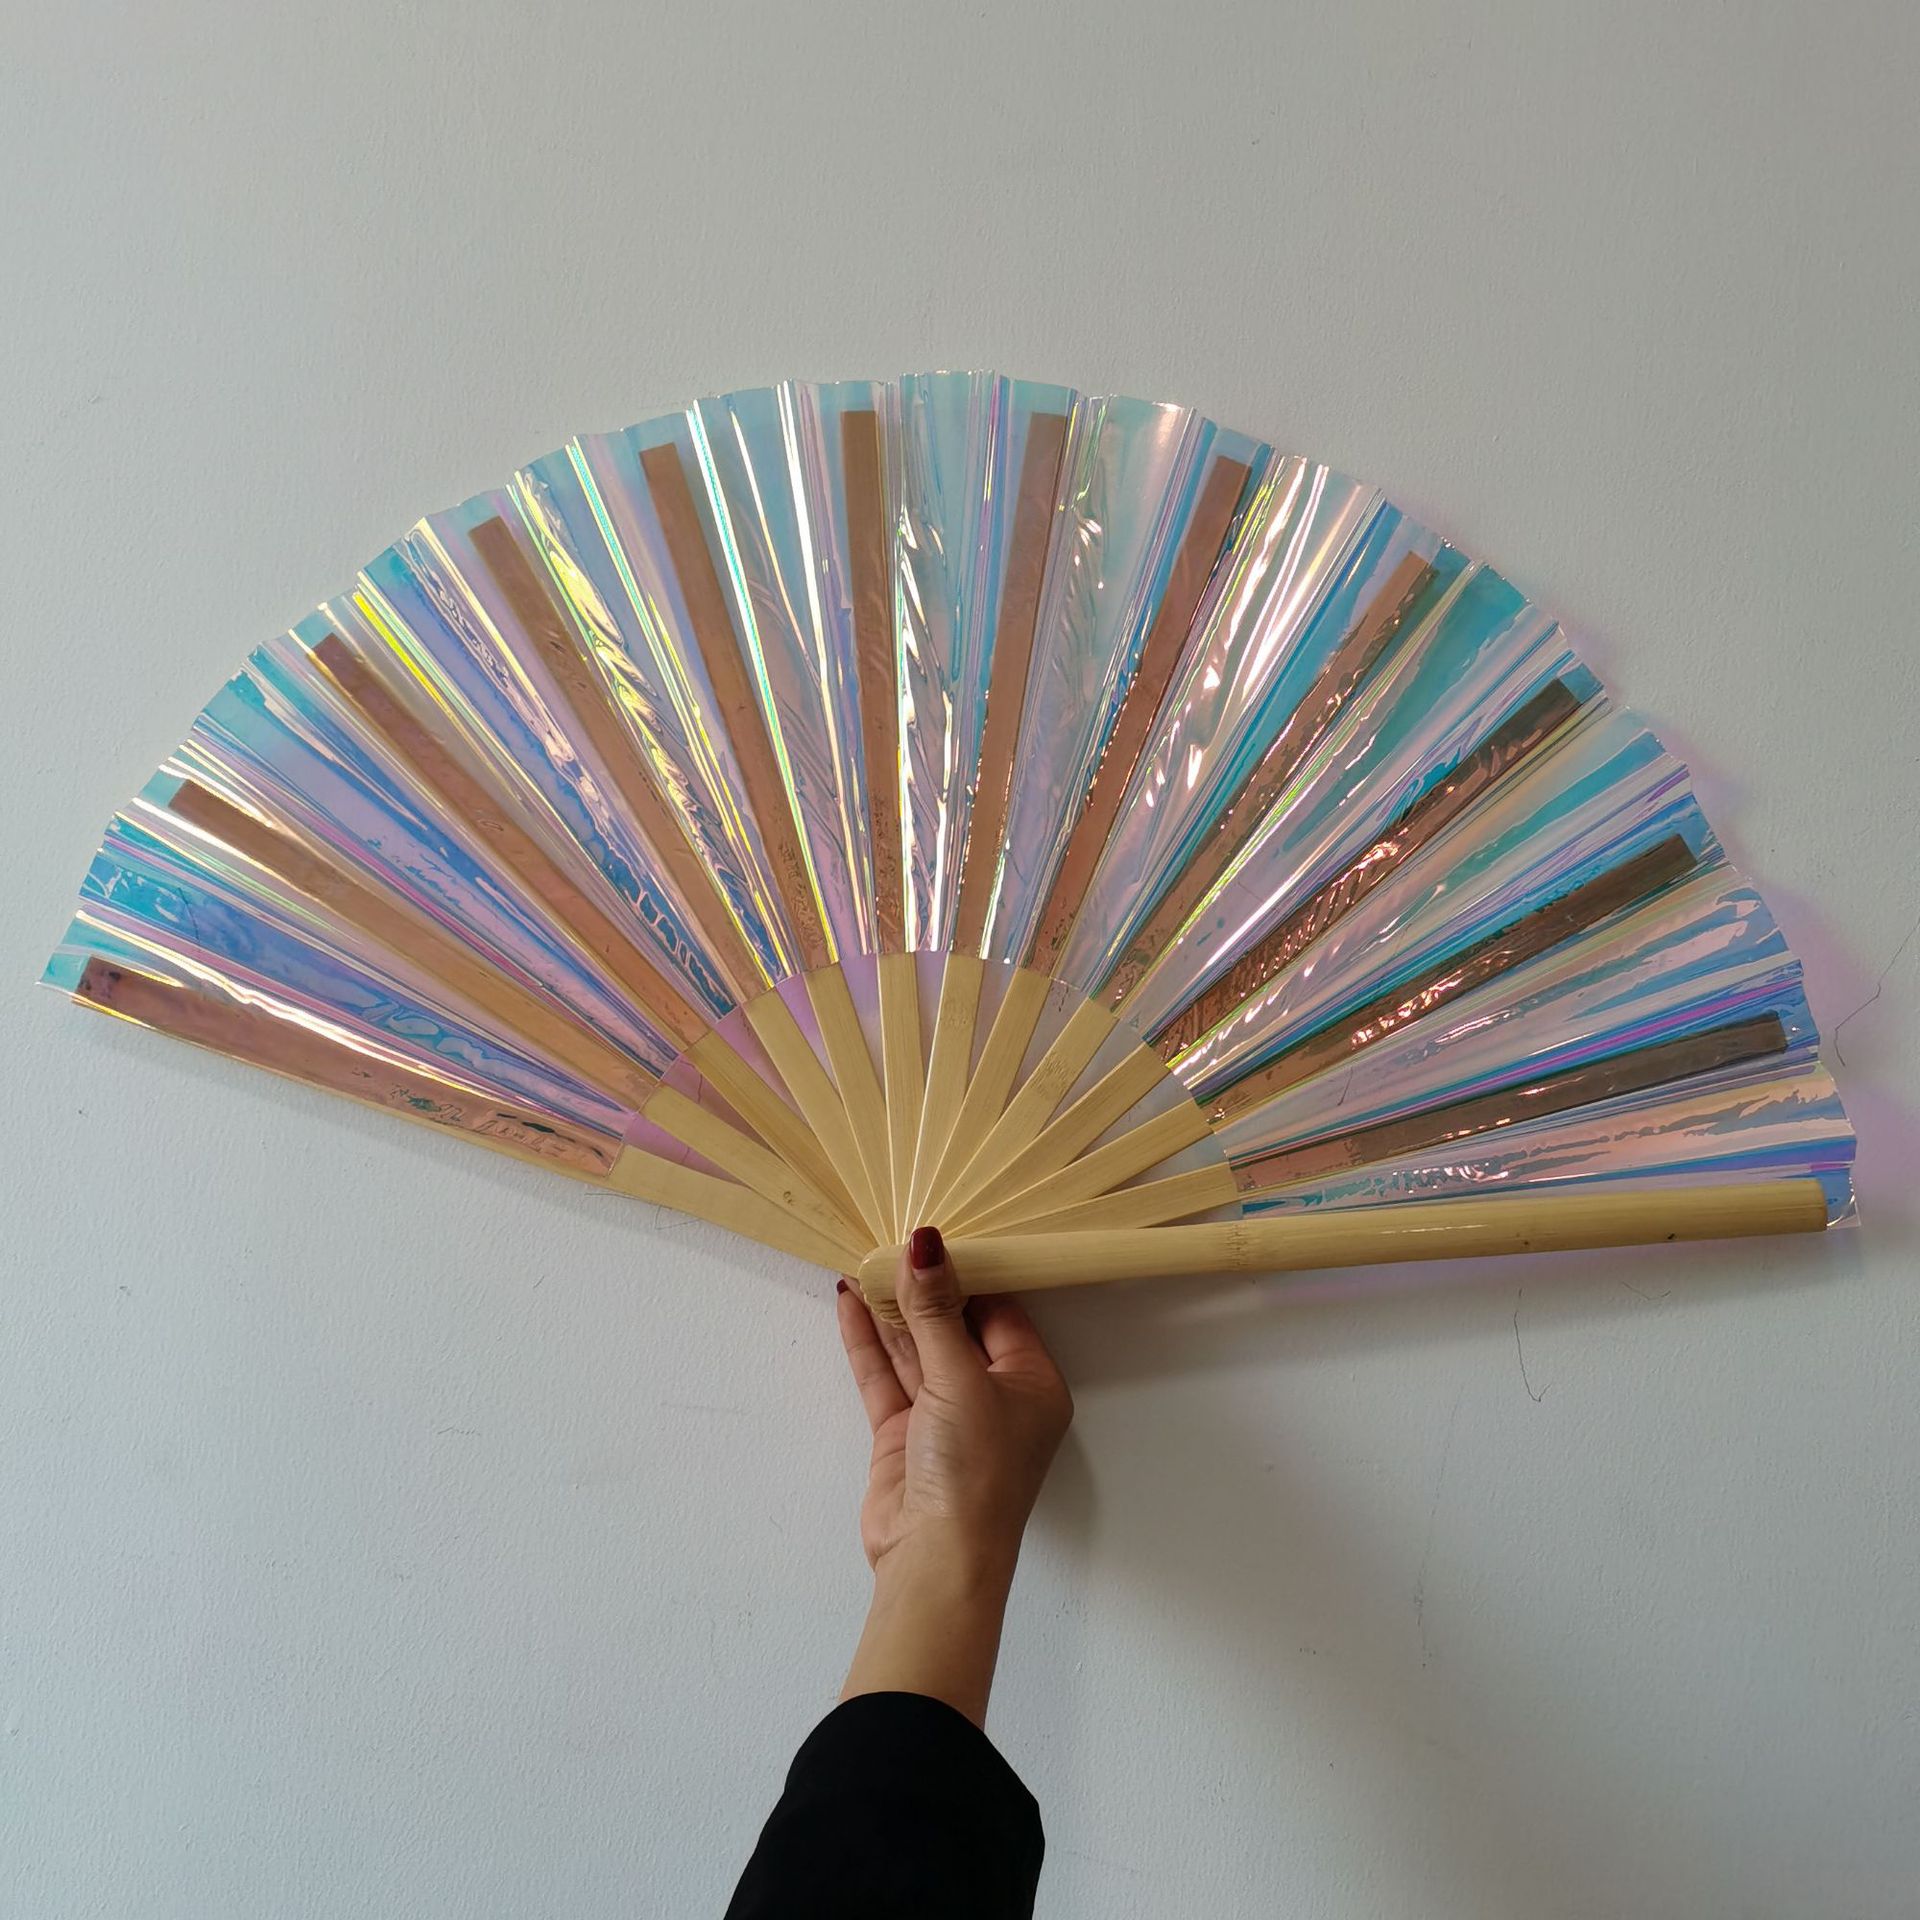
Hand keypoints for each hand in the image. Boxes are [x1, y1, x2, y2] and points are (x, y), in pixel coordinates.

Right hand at [835, 1226, 1072, 1725]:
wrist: (934, 1561)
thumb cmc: (973, 1469)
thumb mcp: (959, 1378)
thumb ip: (934, 1311)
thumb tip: (926, 1242)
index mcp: (1031, 1383)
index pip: (1001, 1311)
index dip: (969, 1272)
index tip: (936, 1230)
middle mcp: (992, 1396)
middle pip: (955, 1327)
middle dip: (923, 1288)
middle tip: (891, 1236)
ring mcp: (946, 1416)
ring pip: (916, 1349)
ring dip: (890, 1310)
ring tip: (862, 1257)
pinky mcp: (905, 1435)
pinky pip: (886, 1376)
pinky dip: (868, 1342)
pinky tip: (846, 1302)